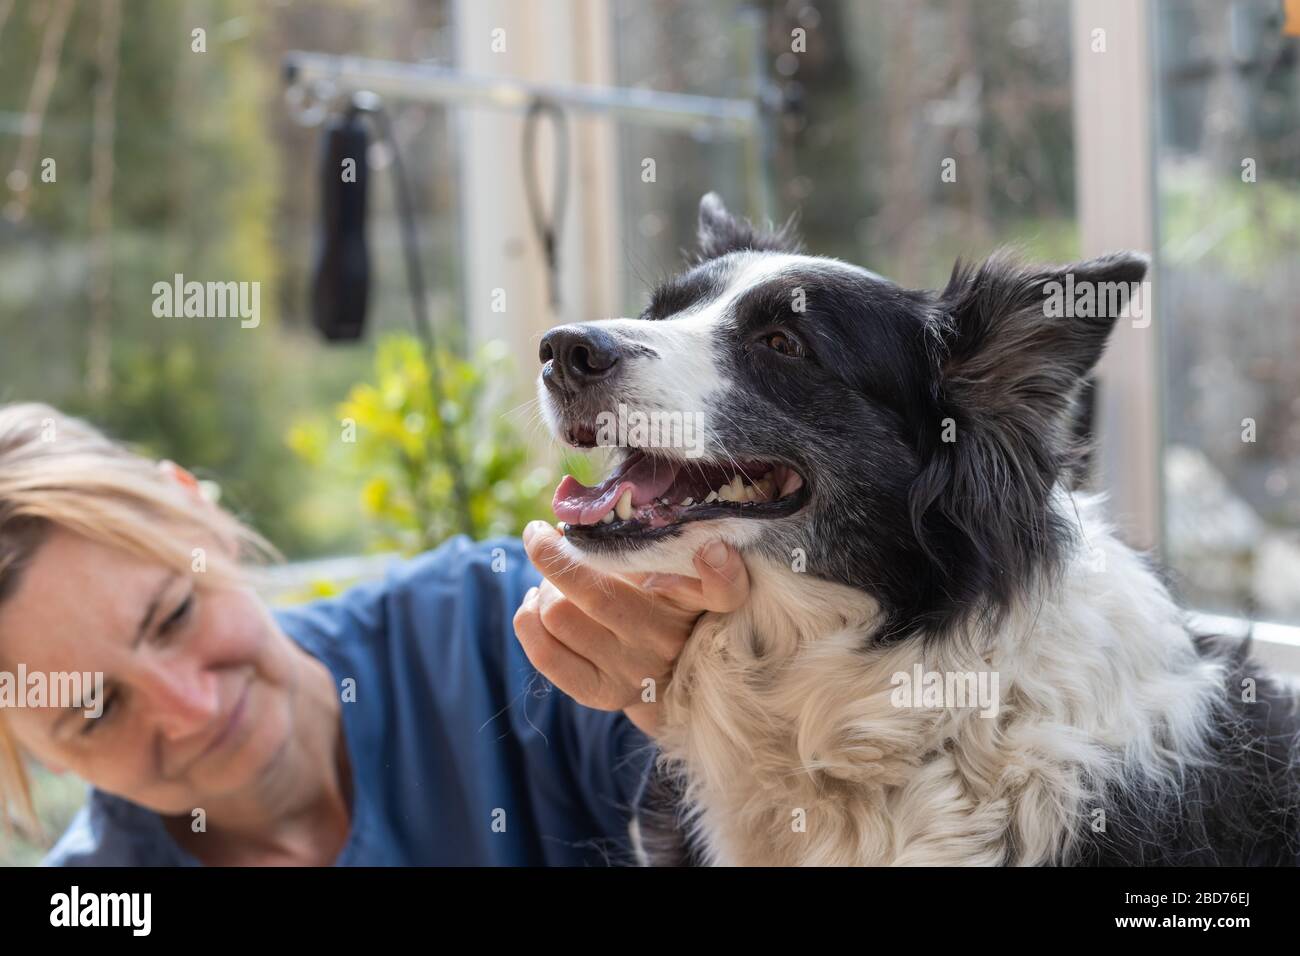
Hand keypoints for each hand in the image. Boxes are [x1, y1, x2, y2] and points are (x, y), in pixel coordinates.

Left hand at [514, 521, 749, 736]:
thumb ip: (653, 539)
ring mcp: (632, 673)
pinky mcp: (598, 694)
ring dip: (542, 588)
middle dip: (552, 555)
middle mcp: (667, 640)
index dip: (720, 569)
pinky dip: (527, 618)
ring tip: (551, 582)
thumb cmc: (662, 603)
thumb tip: (585, 505)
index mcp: (695, 603)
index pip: (723, 590)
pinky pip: (543, 652)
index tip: (710, 548)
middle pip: (595, 592)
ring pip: (557, 615)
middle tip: (546, 537)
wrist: (664, 675)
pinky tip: (536, 604)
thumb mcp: (678, 571)